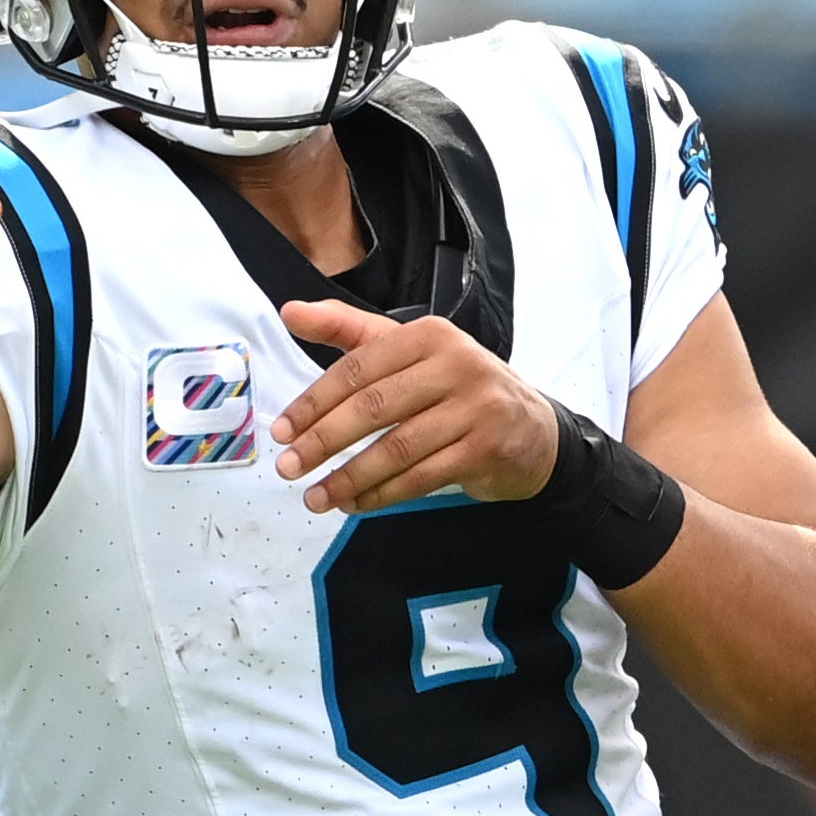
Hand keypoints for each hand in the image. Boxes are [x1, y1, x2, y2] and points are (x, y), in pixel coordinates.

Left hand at [271, 301, 558, 513]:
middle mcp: (456, 365)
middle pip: (374, 407)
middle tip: (289, 466)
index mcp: (429, 335)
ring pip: (396, 448)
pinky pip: (421, 477)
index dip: (315, 402)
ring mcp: (475, 408)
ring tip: (315, 496)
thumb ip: (349, 330)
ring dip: (349, 477)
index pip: (359, 367)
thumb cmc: (457, 387)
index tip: (283, 430)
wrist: (532, 429)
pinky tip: (355, 503)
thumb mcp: (408, 350)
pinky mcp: (486, 448)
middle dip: (324, 441)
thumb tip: (291, 311)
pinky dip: (382, 495)